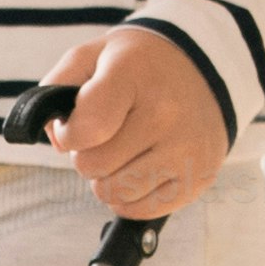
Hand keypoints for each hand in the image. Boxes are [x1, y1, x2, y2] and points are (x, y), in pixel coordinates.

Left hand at [30, 26, 231, 218]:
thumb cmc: (140, 67)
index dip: (69, 134)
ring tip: (125, 151)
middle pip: (94, 166)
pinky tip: (140, 168)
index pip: (86, 129)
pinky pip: (140, 210)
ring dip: (108, 178)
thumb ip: (58, 86)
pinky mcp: (197, 178)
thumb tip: (59, 142)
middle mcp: (165, 114)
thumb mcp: (93, 55)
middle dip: (88, 155)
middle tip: (106, 136)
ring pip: (114, 193)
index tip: (76, 124)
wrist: (206, 70)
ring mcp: (185, 150)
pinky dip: (130, 196)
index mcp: (133, 76)